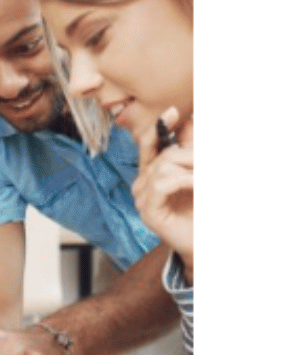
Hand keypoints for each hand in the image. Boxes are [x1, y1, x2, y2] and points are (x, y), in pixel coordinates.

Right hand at [133, 106, 193, 279]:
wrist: (206, 244)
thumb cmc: (202, 210)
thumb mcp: (198, 174)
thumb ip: (191, 148)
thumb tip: (187, 121)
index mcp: (152, 173)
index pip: (150, 144)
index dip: (159, 127)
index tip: (173, 111)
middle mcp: (143, 185)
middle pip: (162, 153)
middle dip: (191, 154)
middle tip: (211, 164)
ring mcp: (143, 199)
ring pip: (162, 167)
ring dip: (191, 169)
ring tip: (208, 179)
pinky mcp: (148, 212)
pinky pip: (160, 185)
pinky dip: (183, 181)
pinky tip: (198, 186)